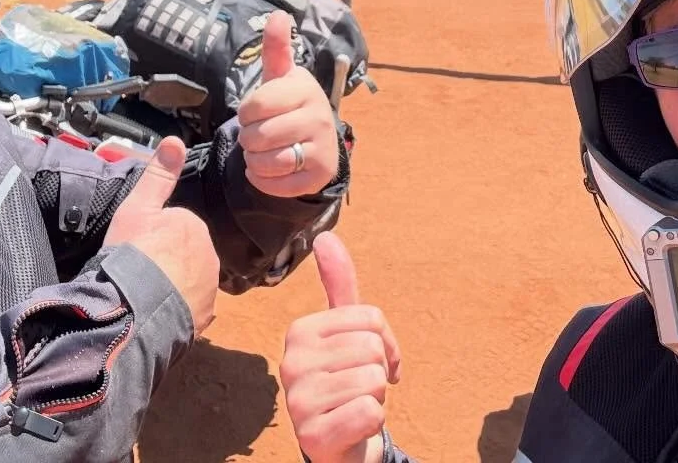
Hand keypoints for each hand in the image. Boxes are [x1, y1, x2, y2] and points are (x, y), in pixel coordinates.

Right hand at [104, 137, 219, 334]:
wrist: (132, 310)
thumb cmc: (131, 255)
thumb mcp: (138, 208)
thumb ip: (158, 175)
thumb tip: (174, 139)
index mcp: (194, 227)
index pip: (174, 227)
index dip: (151, 239)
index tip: (136, 250)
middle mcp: (210, 256)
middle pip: (184, 255)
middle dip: (166, 263)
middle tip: (138, 273)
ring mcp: (209, 289)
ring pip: (188, 282)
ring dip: (172, 287)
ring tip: (144, 296)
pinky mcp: (204, 317)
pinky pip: (190, 309)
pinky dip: (175, 310)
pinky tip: (154, 313)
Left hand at [239, 10, 340, 196]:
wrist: (317, 140)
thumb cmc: (290, 105)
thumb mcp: (281, 78)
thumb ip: (276, 48)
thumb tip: (279, 14)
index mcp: (305, 89)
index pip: (255, 105)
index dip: (245, 112)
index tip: (253, 112)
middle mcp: (319, 117)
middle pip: (257, 136)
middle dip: (248, 138)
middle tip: (259, 134)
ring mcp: (322, 147)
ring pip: (266, 161)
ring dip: (254, 160)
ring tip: (263, 151)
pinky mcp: (319, 175)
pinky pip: (275, 184)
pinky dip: (262, 180)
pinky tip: (270, 169)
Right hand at [281, 232, 400, 462]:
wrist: (339, 444)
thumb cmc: (345, 382)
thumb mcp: (345, 332)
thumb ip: (339, 285)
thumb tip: (326, 236)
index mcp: (299, 331)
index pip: (370, 318)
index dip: (386, 342)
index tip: (374, 361)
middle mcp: (291, 362)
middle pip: (372, 348)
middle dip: (380, 371)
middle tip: (362, 388)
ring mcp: (298, 401)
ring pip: (374, 379)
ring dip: (377, 397)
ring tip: (355, 406)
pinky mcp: (312, 436)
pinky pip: (370, 412)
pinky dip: (373, 422)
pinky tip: (353, 427)